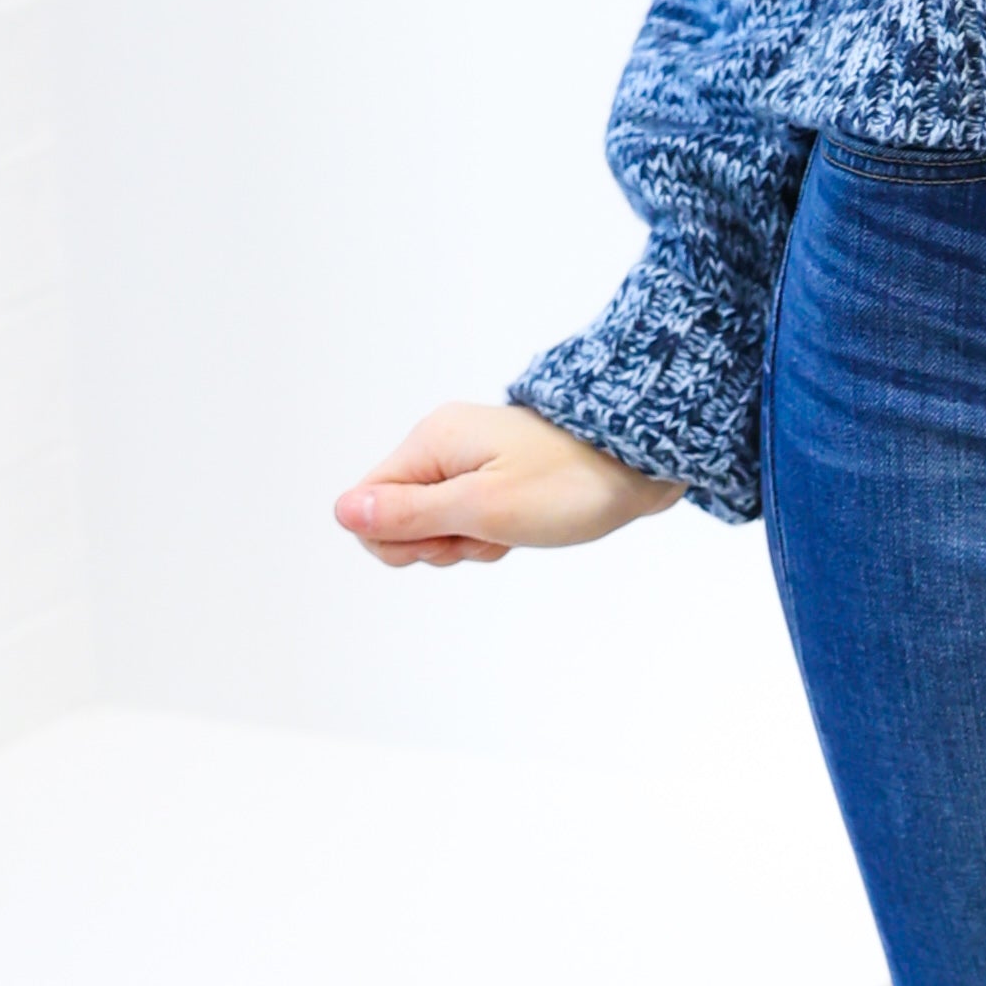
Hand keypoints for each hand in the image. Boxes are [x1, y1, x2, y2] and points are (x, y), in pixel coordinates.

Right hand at [334, 399, 682, 567]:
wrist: (643, 460)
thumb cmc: (570, 482)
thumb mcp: (484, 508)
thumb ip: (410, 514)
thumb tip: (342, 512)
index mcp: (431, 442)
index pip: (366, 506)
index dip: (400, 539)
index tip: (452, 535)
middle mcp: (442, 445)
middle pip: (399, 520)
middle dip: (440, 543)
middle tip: (491, 532)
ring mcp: (469, 459)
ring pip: (437, 526)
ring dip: (472, 541)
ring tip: (515, 527)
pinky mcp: (494, 475)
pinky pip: (470, 520)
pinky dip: (493, 534)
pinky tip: (525, 527)